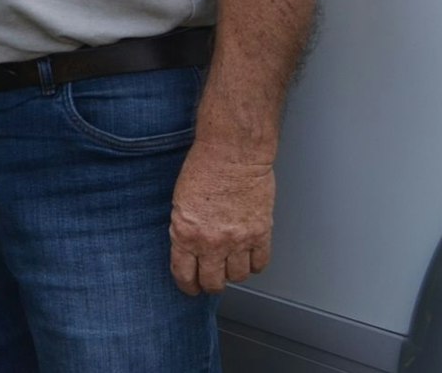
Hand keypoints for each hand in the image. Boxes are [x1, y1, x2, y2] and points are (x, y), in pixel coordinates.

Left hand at [169, 140, 275, 294]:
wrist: (232, 153)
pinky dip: (254, 264)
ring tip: (230, 265)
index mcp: (185, 234)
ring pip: (238, 277)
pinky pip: (260, 263)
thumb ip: (185, 230)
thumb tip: (189, 250)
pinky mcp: (261, 233)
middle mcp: (212, 242)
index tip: (190, 287)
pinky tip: (249, 257)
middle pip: (213, 283)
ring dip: (233, 274)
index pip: (184, 275)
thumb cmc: (203, 168)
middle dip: (210, 285)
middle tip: (211, 281)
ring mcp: (238, 240)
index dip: (187, 286)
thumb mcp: (180, 202)